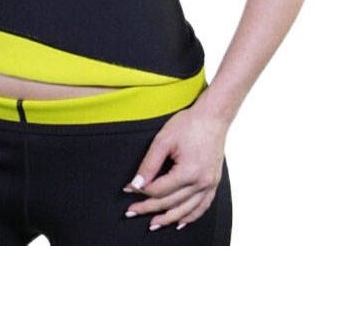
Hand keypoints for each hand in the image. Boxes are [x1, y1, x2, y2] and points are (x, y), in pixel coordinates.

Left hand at [122, 101, 229, 230]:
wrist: (213, 117)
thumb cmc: (189, 124)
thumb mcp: (163, 140)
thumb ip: (148, 164)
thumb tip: (136, 184)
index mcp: (188, 172)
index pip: (159, 190)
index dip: (140, 192)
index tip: (127, 191)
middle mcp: (201, 182)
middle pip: (170, 202)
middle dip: (148, 208)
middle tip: (131, 212)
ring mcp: (210, 184)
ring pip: (186, 210)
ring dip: (168, 218)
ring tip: (153, 224)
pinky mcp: (214, 182)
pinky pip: (202, 206)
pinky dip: (191, 216)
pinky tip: (180, 222)